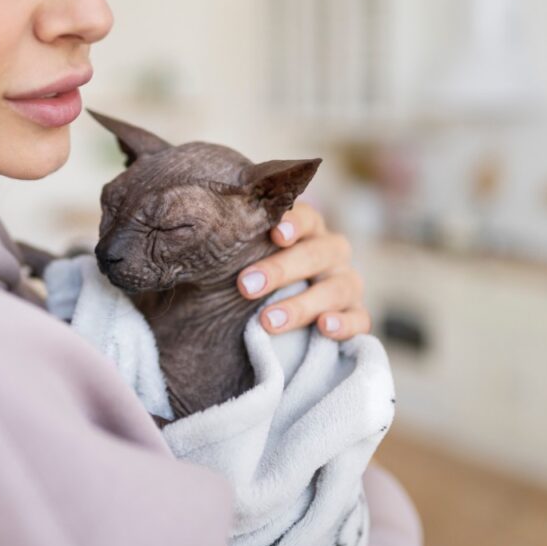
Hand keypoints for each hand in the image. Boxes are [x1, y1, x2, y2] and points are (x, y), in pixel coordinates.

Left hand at [236, 202, 369, 339]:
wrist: (264, 314)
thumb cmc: (249, 276)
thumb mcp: (237, 258)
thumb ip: (226, 244)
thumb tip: (185, 233)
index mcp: (305, 229)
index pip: (306, 216)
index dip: (293, 222)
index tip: (274, 234)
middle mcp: (330, 252)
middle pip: (317, 252)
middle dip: (281, 269)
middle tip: (245, 286)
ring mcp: (345, 283)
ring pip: (338, 287)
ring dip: (303, 304)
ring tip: (268, 321)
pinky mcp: (355, 316)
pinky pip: (361, 320)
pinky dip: (345, 324)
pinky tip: (324, 329)